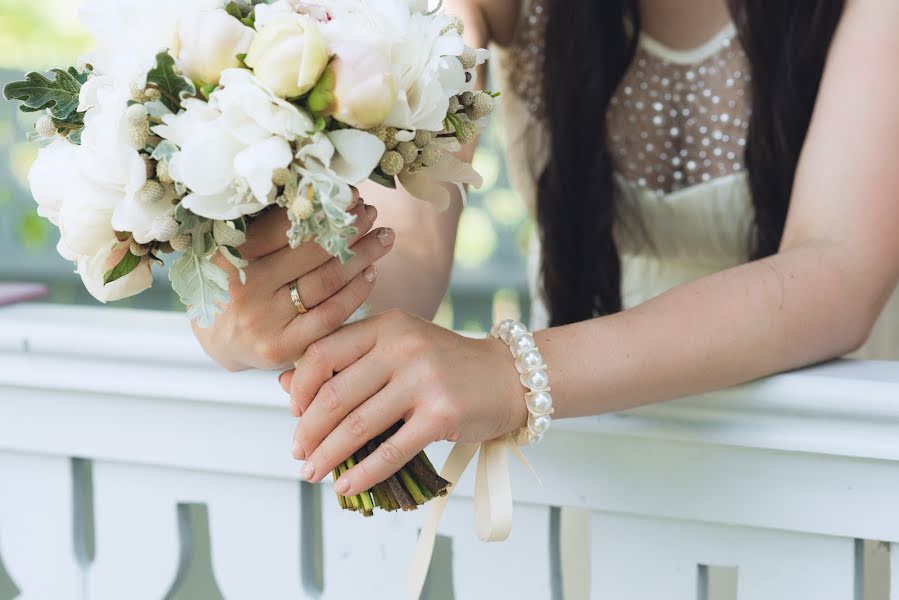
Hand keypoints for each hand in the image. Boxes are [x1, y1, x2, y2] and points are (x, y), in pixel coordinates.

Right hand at [192, 191, 395, 370]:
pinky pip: (331, 314)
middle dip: (347, 227)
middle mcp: (246, 287)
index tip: (349, 193)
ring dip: (361, 255)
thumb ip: (270, 225)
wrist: (222, 341)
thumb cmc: (238, 283)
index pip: (285, 224)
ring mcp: (265, 321)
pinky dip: (356, 291)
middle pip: (311, 251)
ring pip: (326, 281)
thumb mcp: (240, 250)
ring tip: (383, 236)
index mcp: (230, 254)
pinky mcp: (284, 347)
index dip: (322, 206)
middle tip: (370, 211)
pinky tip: (372, 272)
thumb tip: (322, 191)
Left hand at [279, 310, 528, 496]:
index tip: (295, 414)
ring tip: (312, 472)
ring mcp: (423, 380)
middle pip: (335, 394)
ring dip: (327, 455)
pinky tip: (346, 485)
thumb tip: (286, 384)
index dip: (300, 388)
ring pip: (357, 425)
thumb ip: (347, 361)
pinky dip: (362, 473)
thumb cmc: (446, 365)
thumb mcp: (398, 348)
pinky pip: (390, 451)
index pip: (323, 353)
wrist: (509, 377)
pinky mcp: (442, 415)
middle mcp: (403, 347)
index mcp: (387, 326)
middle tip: (298, 453)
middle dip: (308, 430)